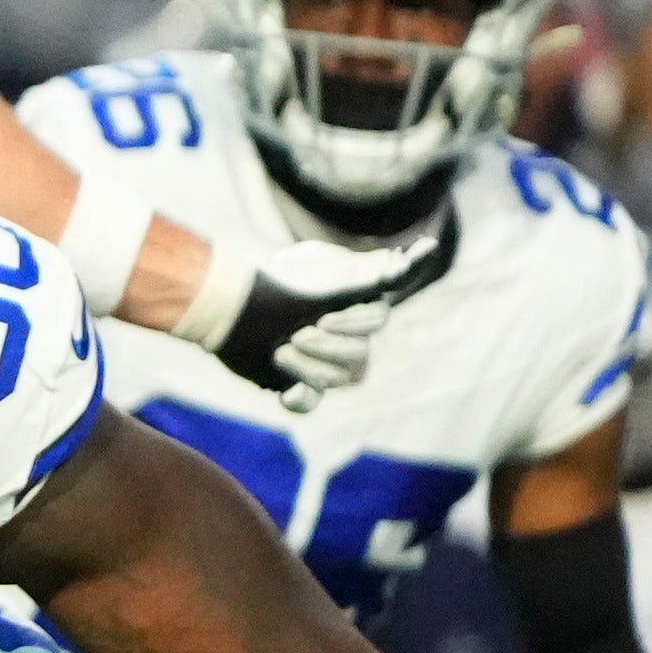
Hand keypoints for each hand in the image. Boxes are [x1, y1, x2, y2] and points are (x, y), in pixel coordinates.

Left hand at [209, 227, 456, 406]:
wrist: (224, 304)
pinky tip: (285, 390)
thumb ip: (375, 268)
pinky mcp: (295, 382)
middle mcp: (343, 335)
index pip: (378, 319)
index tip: (323, 316)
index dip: (353, 323)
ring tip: (279, 348)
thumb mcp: (326, 268)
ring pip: (341, 380)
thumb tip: (427, 249)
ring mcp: (320, 361)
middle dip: (326, 345)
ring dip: (307, 366)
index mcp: (354, 305)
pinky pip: (311, 403)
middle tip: (296, 331)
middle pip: (362, 356)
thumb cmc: (275, 281)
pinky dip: (299, 397)